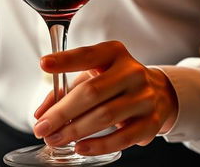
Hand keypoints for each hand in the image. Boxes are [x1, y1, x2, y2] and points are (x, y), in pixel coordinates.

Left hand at [33, 41, 177, 155]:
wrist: (158, 92)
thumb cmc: (116, 81)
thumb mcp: (93, 74)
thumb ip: (66, 88)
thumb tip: (41, 113)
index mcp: (114, 53)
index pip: (87, 55)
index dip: (65, 60)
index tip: (44, 64)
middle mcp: (131, 71)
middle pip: (91, 92)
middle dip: (62, 112)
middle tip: (42, 127)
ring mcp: (144, 96)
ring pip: (104, 116)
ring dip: (75, 131)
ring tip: (55, 139)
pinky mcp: (151, 122)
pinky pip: (122, 138)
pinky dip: (98, 145)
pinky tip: (80, 148)